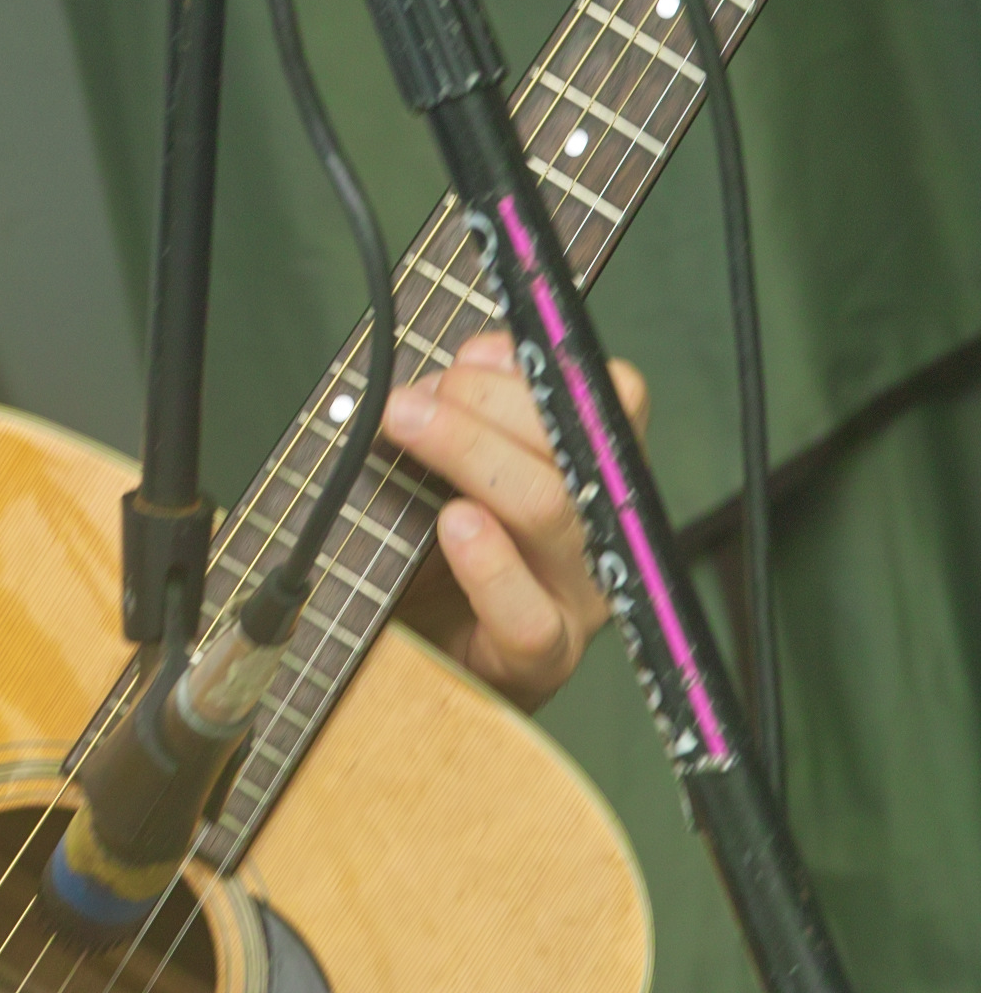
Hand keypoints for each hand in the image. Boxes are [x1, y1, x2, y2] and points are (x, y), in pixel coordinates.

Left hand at [382, 330, 648, 712]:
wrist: (402, 654)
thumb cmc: (425, 546)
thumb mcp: (440, 462)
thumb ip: (463, 406)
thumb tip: (471, 360)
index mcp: (591, 472)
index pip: (614, 398)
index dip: (543, 366)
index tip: (469, 356)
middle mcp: (598, 532)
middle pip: (573, 447)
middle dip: (482, 404)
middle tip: (409, 400)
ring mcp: (574, 599)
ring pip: (550, 509)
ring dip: (469, 452)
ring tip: (406, 428)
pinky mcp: (536, 660)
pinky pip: (528, 614)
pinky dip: (489, 564)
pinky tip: (453, 525)